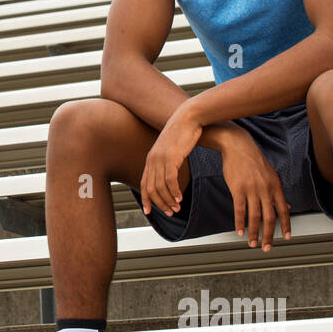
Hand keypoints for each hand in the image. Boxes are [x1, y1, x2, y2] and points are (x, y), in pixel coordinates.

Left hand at [141, 103, 202, 217]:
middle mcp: (152, 160)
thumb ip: (168, 161)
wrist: (188, 118)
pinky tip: (180, 198)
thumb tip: (169, 174)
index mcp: (151, 159)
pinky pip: (170, 180)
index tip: (149, 212)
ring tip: (177, 208)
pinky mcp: (171, 157)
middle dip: (160, 204)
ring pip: (161, 187)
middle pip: (151, 189)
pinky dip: (174, 192)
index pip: (144, 184)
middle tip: (170, 213)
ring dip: (169, 200)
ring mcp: (160, 158)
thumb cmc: (182, 133)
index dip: (146, 199)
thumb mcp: (171, 149)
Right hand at [218, 132, 291, 251]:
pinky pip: (240, 210)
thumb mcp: (270, 174)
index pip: (284, 210)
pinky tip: (240, 231)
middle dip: (269, 235)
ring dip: (254, 233)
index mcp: (276, 186)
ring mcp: (252, 189)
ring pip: (255, 216)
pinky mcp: (238, 189)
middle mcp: (266, 189)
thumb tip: (286, 204)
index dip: (286, 225)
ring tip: (253, 243)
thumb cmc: (253, 159)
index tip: (287, 237)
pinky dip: (240, 223)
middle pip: (270, 217)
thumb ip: (277, 191)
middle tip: (267, 247)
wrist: (238, 146)